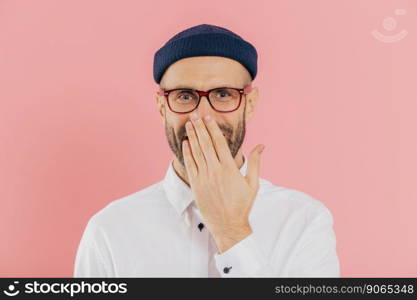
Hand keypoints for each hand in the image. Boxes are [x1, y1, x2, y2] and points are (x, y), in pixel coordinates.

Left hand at [182, 112, 264, 252]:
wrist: (228, 225)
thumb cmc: (242, 204)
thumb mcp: (253, 183)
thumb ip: (255, 162)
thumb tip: (262, 146)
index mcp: (229, 168)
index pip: (219, 142)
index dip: (213, 128)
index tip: (208, 118)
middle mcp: (215, 170)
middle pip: (205, 143)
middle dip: (200, 128)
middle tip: (195, 115)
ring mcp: (204, 178)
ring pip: (196, 152)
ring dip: (192, 136)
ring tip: (189, 124)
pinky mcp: (196, 185)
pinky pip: (190, 165)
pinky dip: (187, 152)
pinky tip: (186, 143)